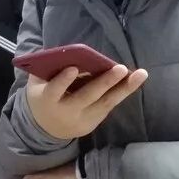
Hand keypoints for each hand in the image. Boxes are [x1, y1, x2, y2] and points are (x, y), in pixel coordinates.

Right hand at [27, 65, 147, 139]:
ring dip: (124, 88)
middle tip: (120, 68)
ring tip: (141, 74)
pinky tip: (135, 80)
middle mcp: (66, 112)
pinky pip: (109, 105)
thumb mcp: (37, 83)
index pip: (54, 91)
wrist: (47, 127)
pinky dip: (122, 92)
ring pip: (104, 103)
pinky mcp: (94, 123)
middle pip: (86, 97)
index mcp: (47, 100)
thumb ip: (46, 68)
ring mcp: (82, 120)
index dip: (63, 81)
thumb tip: (65, 51)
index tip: (73, 68)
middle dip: (104, 83)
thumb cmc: (42, 95)